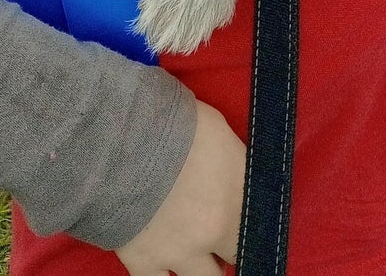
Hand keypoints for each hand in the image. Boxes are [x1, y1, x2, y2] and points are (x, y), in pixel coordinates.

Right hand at [117, 100, 243, 275]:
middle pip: (238, 256)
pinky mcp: (145, 262)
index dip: (256, 221)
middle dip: (231, 245)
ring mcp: (180, 252)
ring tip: (198, 252)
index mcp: (238, 194)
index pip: (263, 224)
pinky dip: (165, 275)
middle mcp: (215, 230)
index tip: (249, 218)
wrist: (121, 140)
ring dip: (206, 268)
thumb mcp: (217, 129)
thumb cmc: (172, 123)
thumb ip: (234, 160)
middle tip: (223, 235)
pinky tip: (166, 264)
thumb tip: (240, 171)